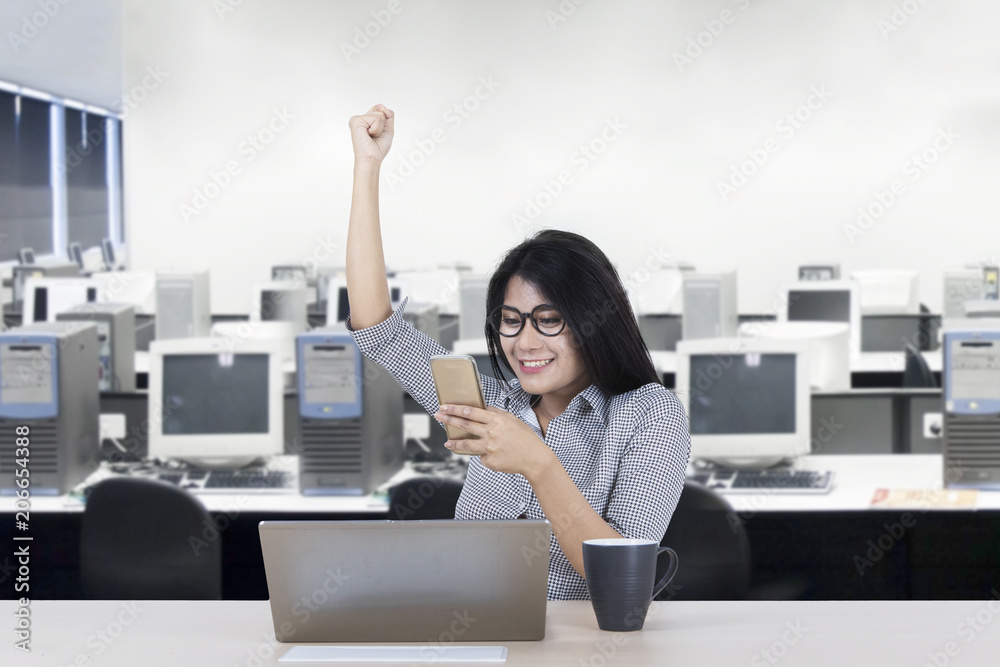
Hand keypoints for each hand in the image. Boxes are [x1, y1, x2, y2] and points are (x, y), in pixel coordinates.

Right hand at [348, 104, 393, 163]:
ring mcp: (357, 119)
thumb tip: (380, 105)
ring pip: (379, 114)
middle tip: (375, 135)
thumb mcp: (388, 129)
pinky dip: (376, 128)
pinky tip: (368, 134)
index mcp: (367, 120)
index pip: (381, 109)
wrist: (372, 158)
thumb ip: (388, 115)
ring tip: (372, 135)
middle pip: (380, 109)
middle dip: (383, 124)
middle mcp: (361, 118)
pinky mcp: (355, 120)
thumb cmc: (378, 148)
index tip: (378, 133)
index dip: (385, 120)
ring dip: (379, 128)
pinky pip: (375, 118)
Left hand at [433, 405, 557, 478]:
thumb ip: (497, 413)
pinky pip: (481, 457)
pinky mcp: (490, 461)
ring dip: (454, 443)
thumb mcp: (513, 420)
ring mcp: (489, 448)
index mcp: (496, 420)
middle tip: (438, 416)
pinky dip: (485, 456)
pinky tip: (495, 456)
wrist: (535, 458)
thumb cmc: (525, 438)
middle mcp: (491, 433)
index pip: (471, 412)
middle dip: (449, 419)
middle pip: (464, 424)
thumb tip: (484, 408)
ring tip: (447, 443)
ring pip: (466, 445)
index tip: (445, 406)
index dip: (456, 409)